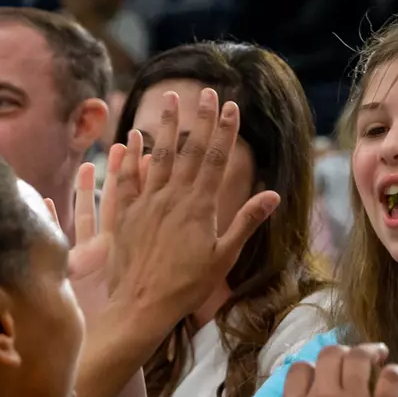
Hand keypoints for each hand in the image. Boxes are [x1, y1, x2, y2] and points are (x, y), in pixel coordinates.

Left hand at [101, 88, 279, 346]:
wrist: (142, 306)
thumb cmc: (188, 287)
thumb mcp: (224, 257)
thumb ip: (246, 222)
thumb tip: (273, 194)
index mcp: (200, 207)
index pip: (215, 159)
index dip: (224, 131)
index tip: (231, 105)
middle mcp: (172, 198)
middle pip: (188, 149)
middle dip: (199, 118)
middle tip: (205, 91)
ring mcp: (146, 203)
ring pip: (157, 156)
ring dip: (166, 126)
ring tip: (170, 99)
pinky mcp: (123, 214)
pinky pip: (126, 178)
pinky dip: (130, 156)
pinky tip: (132, 137)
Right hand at [275, 344, 397, 396]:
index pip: (299, 370)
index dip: (311, 370)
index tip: (323, 376)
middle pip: (330, 355)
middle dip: (340, 354)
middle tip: (352, 360)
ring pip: (360, 358)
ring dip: (367, 354)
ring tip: (376, 356)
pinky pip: (391, 379)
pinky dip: (392, 373)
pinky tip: (392, 376)